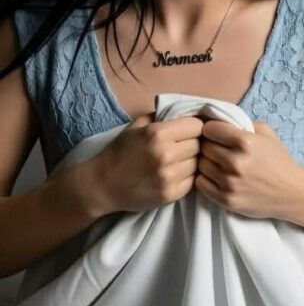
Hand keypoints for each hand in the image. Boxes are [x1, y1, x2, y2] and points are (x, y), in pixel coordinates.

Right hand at [88, 114, 202, 214]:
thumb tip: (189, 111)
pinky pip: (193, 181)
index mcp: (157, 134)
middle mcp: (166, 155)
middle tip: (184, 146)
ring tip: (178, 161)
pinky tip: (175, 174)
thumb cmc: (120, 152)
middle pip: (200, 145)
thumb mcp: (137, 125)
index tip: (189, 131)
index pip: (197, 125)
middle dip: (194, 144)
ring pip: (198, 164)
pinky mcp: (170, 195)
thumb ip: (163, 115)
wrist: (101, 185)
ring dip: (192, 161)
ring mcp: (169, 177)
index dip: (194, 127)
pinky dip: (188, 177)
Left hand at [196, 121, 303, 219]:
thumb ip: (243, 123)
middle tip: (218, 149)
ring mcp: (230, 183)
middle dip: (209, 146)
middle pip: (204, 148)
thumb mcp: (267, 133)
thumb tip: (219, 121)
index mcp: (246, 142)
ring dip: (207, 163)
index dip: (212, 129)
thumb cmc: (278, 161)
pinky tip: (217, 177)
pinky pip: (201, 184)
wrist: (291, 192)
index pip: (210, 129)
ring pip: (201, 166)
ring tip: (219, 164)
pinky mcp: (226, 200)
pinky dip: (206, 179)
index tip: (216, 133)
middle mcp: (236, 162)